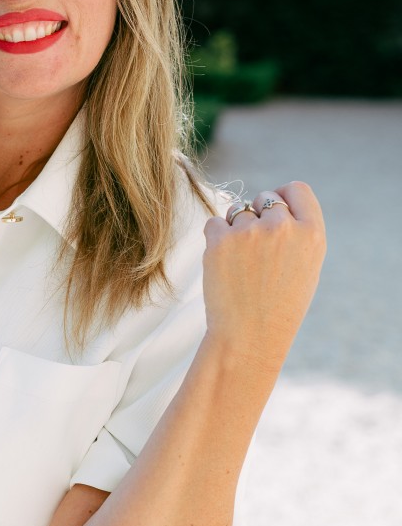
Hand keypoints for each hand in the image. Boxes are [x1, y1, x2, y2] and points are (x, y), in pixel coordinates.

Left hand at [202, 181, 326, 372]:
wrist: (250, 337)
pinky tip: (225, 264)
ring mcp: (250, 231)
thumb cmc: (279, 305)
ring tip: (242, 264)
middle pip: (264, 197)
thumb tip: (272, 199)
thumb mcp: (306, 266)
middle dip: (258, 215)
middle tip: (256, 251)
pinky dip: (215, 238)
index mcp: (312, 234)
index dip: (284, 195)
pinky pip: (214, 223)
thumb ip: (296, 231)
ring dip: (235, 228)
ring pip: (237, 210)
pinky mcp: (220, 239)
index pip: (298, 189)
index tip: (275, 208)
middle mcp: (282, 227)